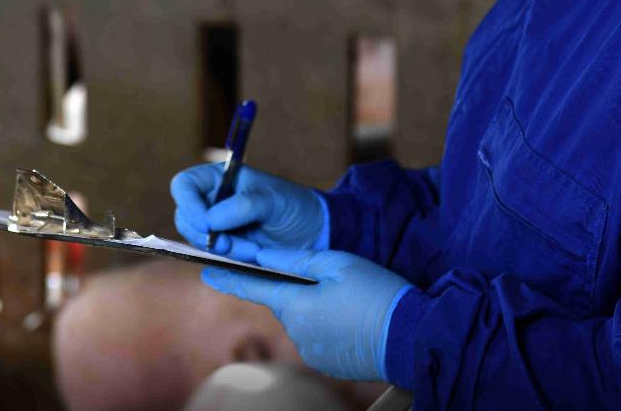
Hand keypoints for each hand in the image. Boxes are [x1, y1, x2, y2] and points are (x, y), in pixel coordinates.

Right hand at [170, 163, 326, 262]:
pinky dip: (230, 260)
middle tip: (230, 245)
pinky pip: (214, 257)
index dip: (187, 203)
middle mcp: (211, 201)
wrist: (314, 233)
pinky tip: (253, 257)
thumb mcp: (273, 200)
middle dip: (206, 235)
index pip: (185, 185)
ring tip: (253, 250)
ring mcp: (216, 227)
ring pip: (198, 241)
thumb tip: (210, 220)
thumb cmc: (293, 205)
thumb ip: (242, 206)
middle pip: (185, 218)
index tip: (206, 224)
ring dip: (223, 250)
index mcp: (219, 179)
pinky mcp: (225, 249)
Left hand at [202, 249, 412, 382]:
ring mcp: (311, 351)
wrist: (414, 337)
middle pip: (283, 302)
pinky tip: (349, 320)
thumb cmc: (378, 294)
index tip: (207, 270)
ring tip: (346, 301)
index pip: (252, 287)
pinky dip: (326, 326)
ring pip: (300, 319)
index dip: (229, 277)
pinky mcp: (327, 363)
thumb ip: (296, 259)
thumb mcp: (338, 264)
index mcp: (296, 303)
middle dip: (296, 288)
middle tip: (328, 281)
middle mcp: (296, 331)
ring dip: (313, 308)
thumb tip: (263, 257)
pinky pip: (316, 337)